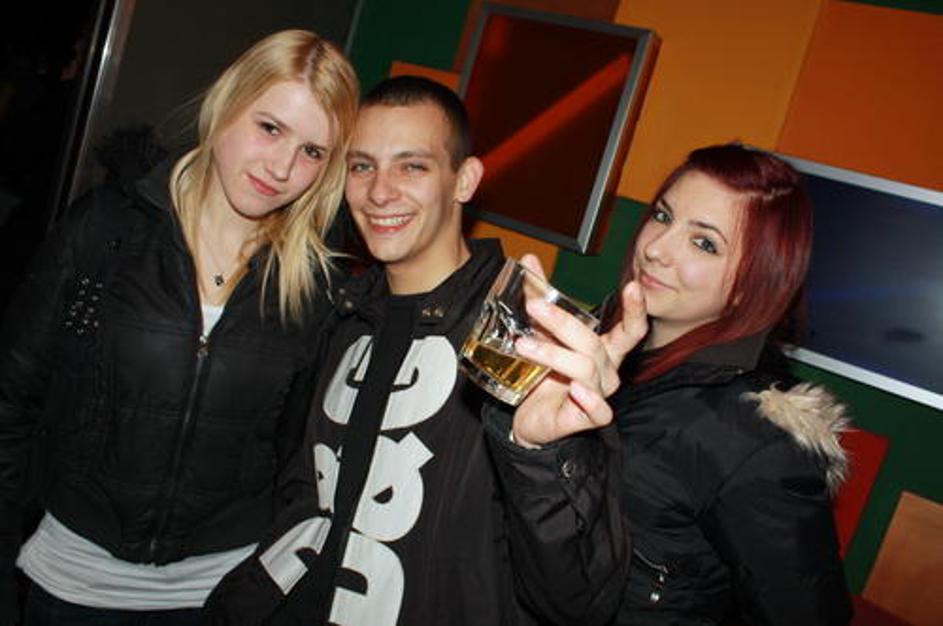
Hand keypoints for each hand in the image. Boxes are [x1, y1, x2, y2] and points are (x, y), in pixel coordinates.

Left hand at [509, 254, 646, 447]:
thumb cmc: (544, 373)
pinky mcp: (587, 419)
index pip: (631, 329)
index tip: (633, 286)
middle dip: (563, 322)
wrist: (529, 416)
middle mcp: (606, 370)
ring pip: (585, 369)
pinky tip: (575, 389)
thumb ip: (538, 296)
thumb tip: (528, 260)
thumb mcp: (541, 331)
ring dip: (553, 354)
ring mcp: (599, 395)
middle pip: (593, 343)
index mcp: (603, 348)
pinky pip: (599, 411)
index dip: (636, 309)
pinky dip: (590, 400)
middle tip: (535, 307)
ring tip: (523, 346)